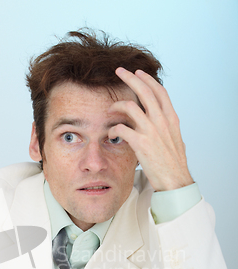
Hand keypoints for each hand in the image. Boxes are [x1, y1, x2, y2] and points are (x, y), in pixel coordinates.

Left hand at [108, 67, 193, 190]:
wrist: (175, 180)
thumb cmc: (173, 163)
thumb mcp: (173, 138)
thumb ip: (165, 126)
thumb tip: (156, 119)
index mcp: (171, 118)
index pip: (159, 91)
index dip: (147, 80)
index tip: (137, 72)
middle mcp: (162, 120)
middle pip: (144, 91)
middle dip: (130, 77)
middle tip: (119, 71)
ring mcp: (151, 131)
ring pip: (130, 106)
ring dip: (117, 105)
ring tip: (110, 109)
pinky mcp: (141, 142)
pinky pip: (121, 128)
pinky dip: (113, 129)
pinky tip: (111, 134)